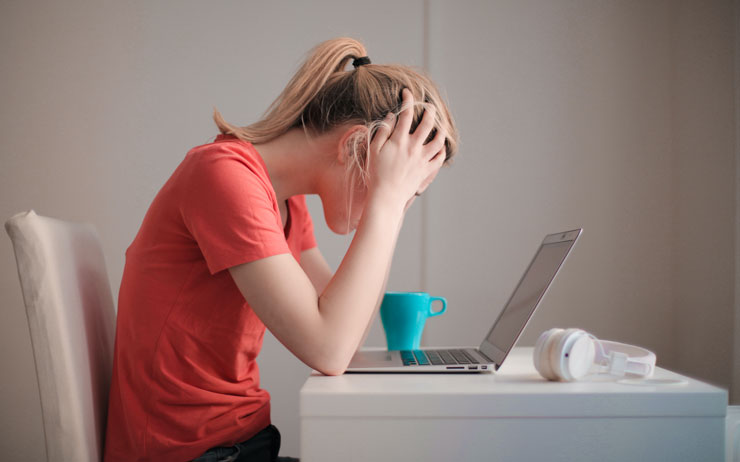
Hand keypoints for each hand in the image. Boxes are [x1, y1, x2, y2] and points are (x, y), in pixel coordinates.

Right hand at [366, 89, 446, 209]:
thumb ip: (383, 131)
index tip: (407, 92)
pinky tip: (440, 145)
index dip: (408, 100)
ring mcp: (422, 159)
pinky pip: (439, 158)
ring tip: (439, 124)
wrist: (386, 196)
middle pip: (428, 123)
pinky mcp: (426, 171)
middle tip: (429, 106)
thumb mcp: (373, 150)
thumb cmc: (376, 173)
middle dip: (430, 110)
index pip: (406, 114)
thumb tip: (392, 116)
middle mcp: (414, 147)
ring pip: (439, 140)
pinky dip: (442, 150)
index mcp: (399, 140)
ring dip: (441, 129)